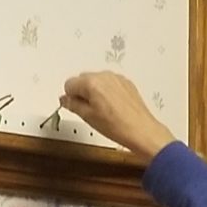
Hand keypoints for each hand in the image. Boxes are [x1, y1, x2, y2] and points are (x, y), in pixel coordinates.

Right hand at [60, 71, 176, 163]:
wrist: (141, 131)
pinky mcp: (126, 83)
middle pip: (83, 80)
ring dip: (96, 92)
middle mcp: (104, 75)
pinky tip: (114, 108)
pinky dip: (108, 92)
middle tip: (90, 111)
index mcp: (91, 82)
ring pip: (97, 81)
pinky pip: (110, 84)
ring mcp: (116, 78)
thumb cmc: (117, 126)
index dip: (71, 97)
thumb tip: (65, 99)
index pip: (69, 84)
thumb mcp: (89, 117)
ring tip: (104, 112)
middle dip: (83, 93)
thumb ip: (73, 105)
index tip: (77, 107)